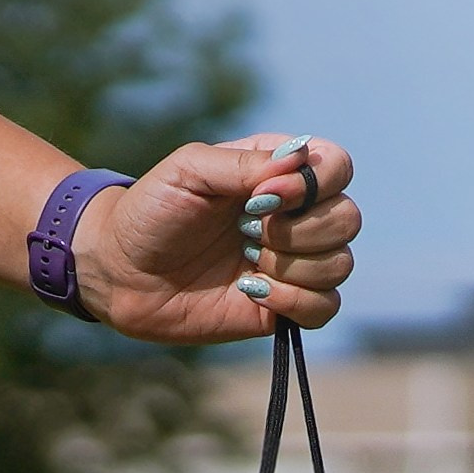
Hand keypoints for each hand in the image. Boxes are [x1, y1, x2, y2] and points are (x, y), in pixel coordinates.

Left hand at [75, 135, 358, 344]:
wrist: (124, 272)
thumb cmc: (152, 210)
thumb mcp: (190, 169)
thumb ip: (246, 164)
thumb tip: (299, 166)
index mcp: (278, 172)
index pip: (338, 167)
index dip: (316, 185)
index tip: (266, 197)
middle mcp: (295, 216)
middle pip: (348, 219)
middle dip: (301, 231)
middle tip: (248, 233)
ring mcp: (294, 264)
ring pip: (340, 265)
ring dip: (292, 267)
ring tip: (246, 263)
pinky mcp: (287, 307)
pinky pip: (326, 308)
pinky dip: (295, 302)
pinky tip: (253, 292)